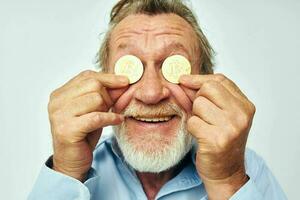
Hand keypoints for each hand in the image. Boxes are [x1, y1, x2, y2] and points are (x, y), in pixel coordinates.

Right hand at [48, 70, 128, 180]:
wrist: (72, 161)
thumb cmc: (84, 135)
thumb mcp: (96, 110)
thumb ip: (106, 95)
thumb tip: (124, 82)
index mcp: (60, 93)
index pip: (87, 76)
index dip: (108, 78)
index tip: (125, 80)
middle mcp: (57, 102)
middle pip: (93, 85)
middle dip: (108, 96)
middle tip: (111, 107)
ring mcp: (59, 115)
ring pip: (96, 99)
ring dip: (108, 108)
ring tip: (108, 117)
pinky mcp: (67, 129)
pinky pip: (97, 117)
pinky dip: (110, 118)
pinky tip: (117, 120)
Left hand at [179, 73, 254, 198]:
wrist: (226, 172)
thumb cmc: (220, 142)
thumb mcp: (214, 115)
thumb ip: (196, 97)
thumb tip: (177, 82)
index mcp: (245, 105)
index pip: (220, 80)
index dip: (199, 79)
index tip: (183, 79)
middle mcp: (242, 115)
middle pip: (208, 89)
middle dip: (198, 99)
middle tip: (203, 115)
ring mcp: (232, 127)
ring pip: (198, 104)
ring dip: (195, 116)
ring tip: (204, 127)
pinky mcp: (218, 140)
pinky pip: (192, 121)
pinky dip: (192, 128)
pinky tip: (201, 137)